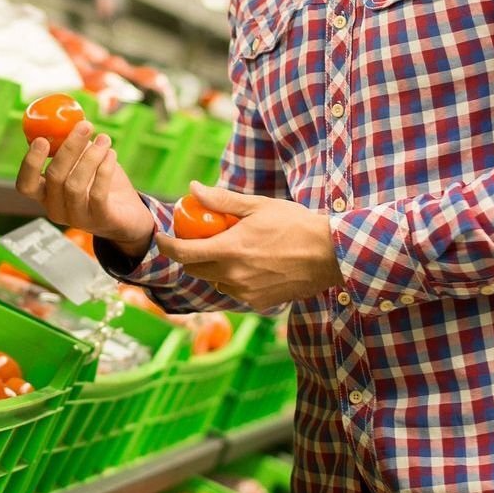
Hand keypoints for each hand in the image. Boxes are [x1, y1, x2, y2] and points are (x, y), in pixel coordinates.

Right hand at [15, 121, 155, 255]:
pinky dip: (104, 170)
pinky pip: (98, 193)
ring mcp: (77, 218)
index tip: (42, 139)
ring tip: (104, 139)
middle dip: (69, 148)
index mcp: (45, 195)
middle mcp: (56, 209)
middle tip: (85, 126)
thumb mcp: (82, 163)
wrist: (129, 215)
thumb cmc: (101, 184)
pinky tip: (111, 154)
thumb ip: (70, 146)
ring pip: (75, 185)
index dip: (30, 164)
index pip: (26, 185)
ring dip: (91, 157)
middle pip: (54, 178)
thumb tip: (66, 119)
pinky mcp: (100, 220)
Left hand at [154, 183, 340, 307]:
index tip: (162, 237)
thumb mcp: (257, 206)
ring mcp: (245, 293)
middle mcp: (233, 275)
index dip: (166, 245)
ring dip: (215, 269)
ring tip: (233, 251)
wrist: (331, 254)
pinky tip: (253, 266)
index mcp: (229, 250)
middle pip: (195, 270)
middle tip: (200, 241)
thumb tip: (193, 188)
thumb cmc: (295, 224)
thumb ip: (222, 201)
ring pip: (215, 281)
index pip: (183, 253)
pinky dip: (235, 280)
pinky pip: (236, 292)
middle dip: (190, 256)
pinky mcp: (259, 304)